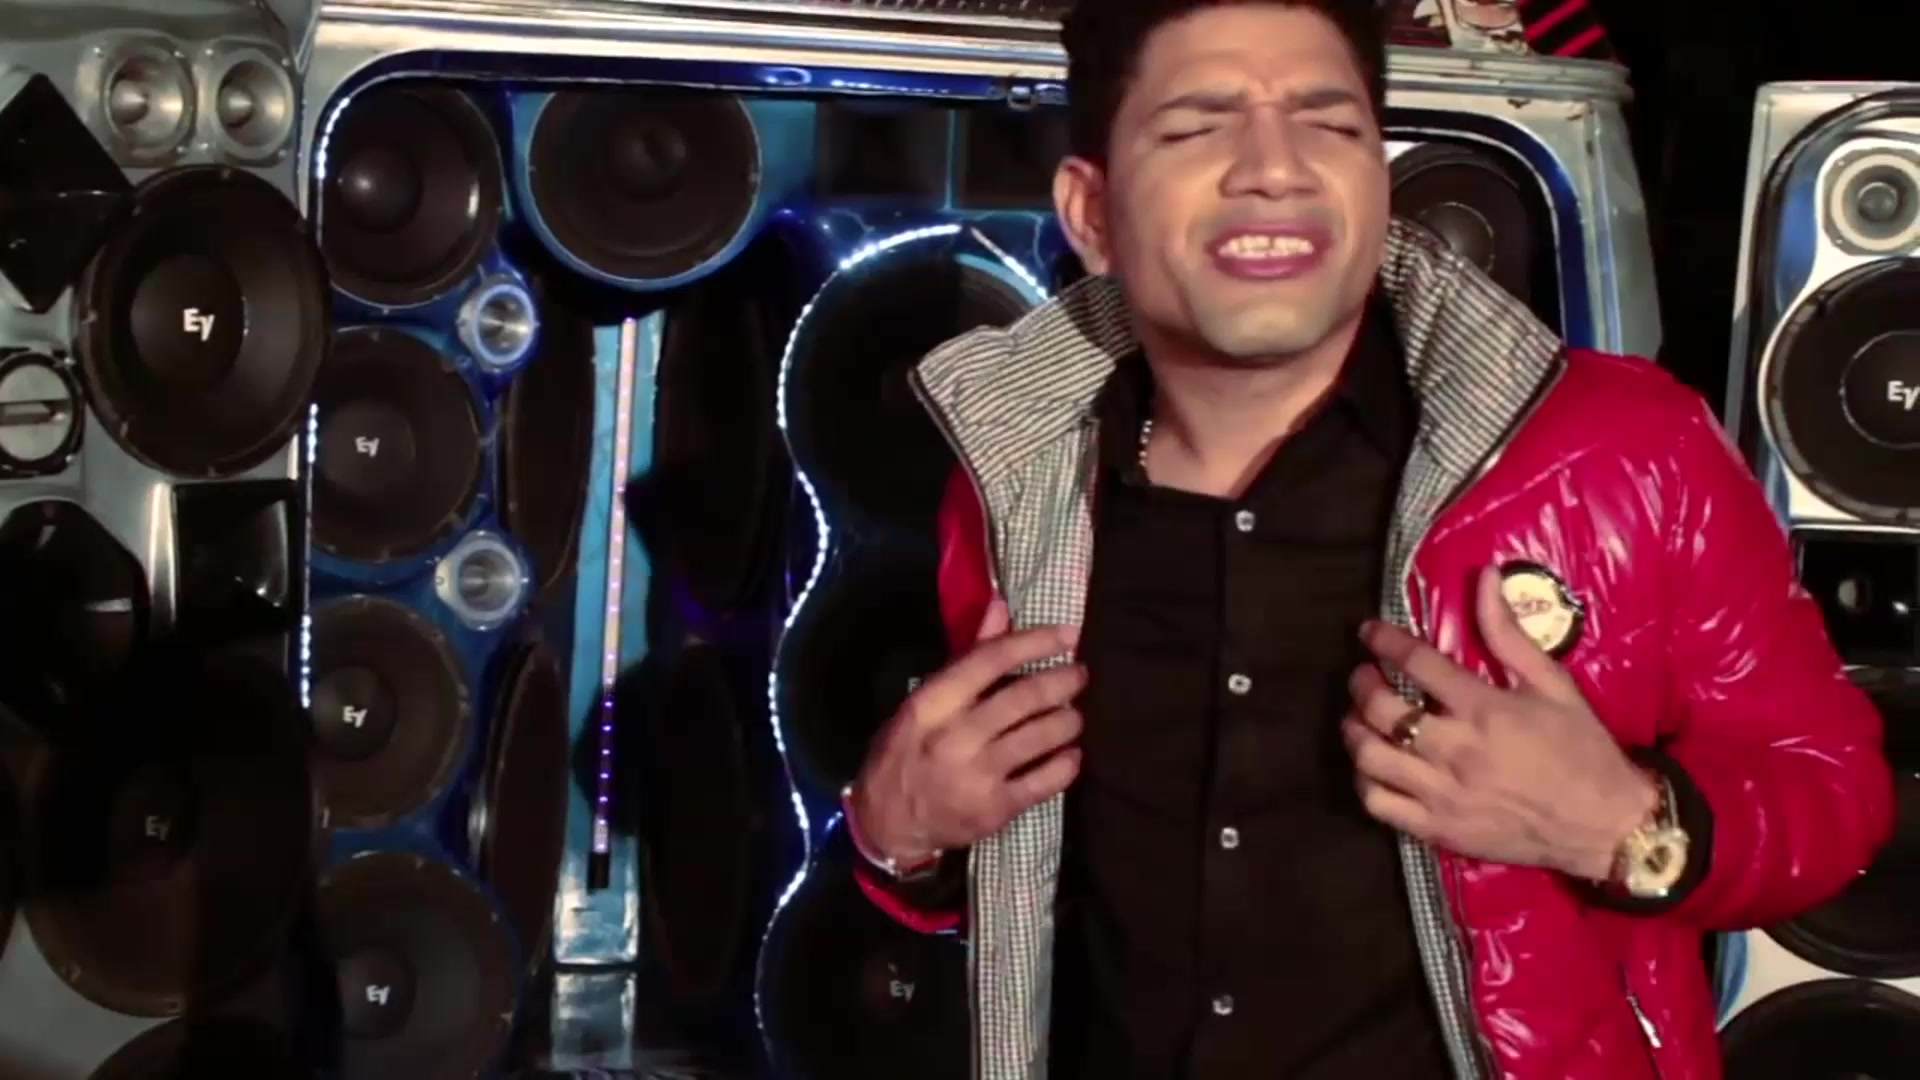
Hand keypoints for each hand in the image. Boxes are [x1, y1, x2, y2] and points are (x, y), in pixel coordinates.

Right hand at [849, 597, 1084, 864]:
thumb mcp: (924, 702)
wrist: (888, 822)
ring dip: (1068, 720)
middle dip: (1062, 681)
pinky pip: (1044, 782)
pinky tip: (1071, 755)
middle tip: (1079, 674)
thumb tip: (1001, 607)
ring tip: (1075, 715)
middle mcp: (956, 736)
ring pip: (1040, 737)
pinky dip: (1065, 765)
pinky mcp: (995, 810)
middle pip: (1023, 697)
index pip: (991, 660)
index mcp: (933, 704)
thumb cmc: (906, 752)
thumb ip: (967, 657)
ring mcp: (977, 775)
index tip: (1067, 634)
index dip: (1034, 642)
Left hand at [1341, 565, 1657, 879]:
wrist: (1605, 824)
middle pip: (1381, 711)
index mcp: (1485, 711)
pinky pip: (1379, 804)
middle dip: (1361, 684)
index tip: (1369, 632)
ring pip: (1370, 758)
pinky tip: (1371, 766)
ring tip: (1358, 717)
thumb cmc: (1582, 749)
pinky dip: (1364, 781)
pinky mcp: (1438, 830)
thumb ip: (1509, 634)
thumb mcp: (1553, 684)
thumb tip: (1484, 576)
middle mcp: (1456, 752)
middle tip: (1363, 675)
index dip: (1384, 640)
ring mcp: (1442, 794)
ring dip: (1353, 730)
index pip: (1416, 663)